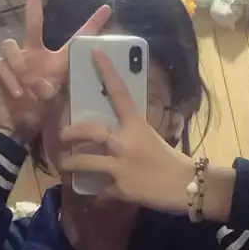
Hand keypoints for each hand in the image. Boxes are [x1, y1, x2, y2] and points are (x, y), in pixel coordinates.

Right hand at [0, 0, 110, 140]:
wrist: (13, 125)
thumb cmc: (38, 111)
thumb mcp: (56, 102)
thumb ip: (53, 92)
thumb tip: (45, 88)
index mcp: (55, 59)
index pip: (76, 38)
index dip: (92, 24)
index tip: (108, 8)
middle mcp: (34, 52)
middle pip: (33, 17)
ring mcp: (15, 58)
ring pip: (11, 45)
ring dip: (21, 68)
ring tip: (29, 89)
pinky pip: (2, 66)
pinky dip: (11, 82)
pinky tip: (17, 94)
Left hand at [60, 49, 194, 212]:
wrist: (186, 187)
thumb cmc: (171, 160)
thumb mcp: (151, 138)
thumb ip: (131, 133)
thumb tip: (113, 133)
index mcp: (136, 125)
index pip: (120, 93)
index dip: (106, 71)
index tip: (94, 52)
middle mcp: (124, 143)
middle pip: (88, 131)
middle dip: (69, 133)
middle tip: (62, 136)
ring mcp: (120, 166)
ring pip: (83, 162)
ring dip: (70, 164)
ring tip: (65, 166)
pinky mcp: (119, 189)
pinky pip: (98, 191)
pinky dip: (96, 194)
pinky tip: (94, 197)